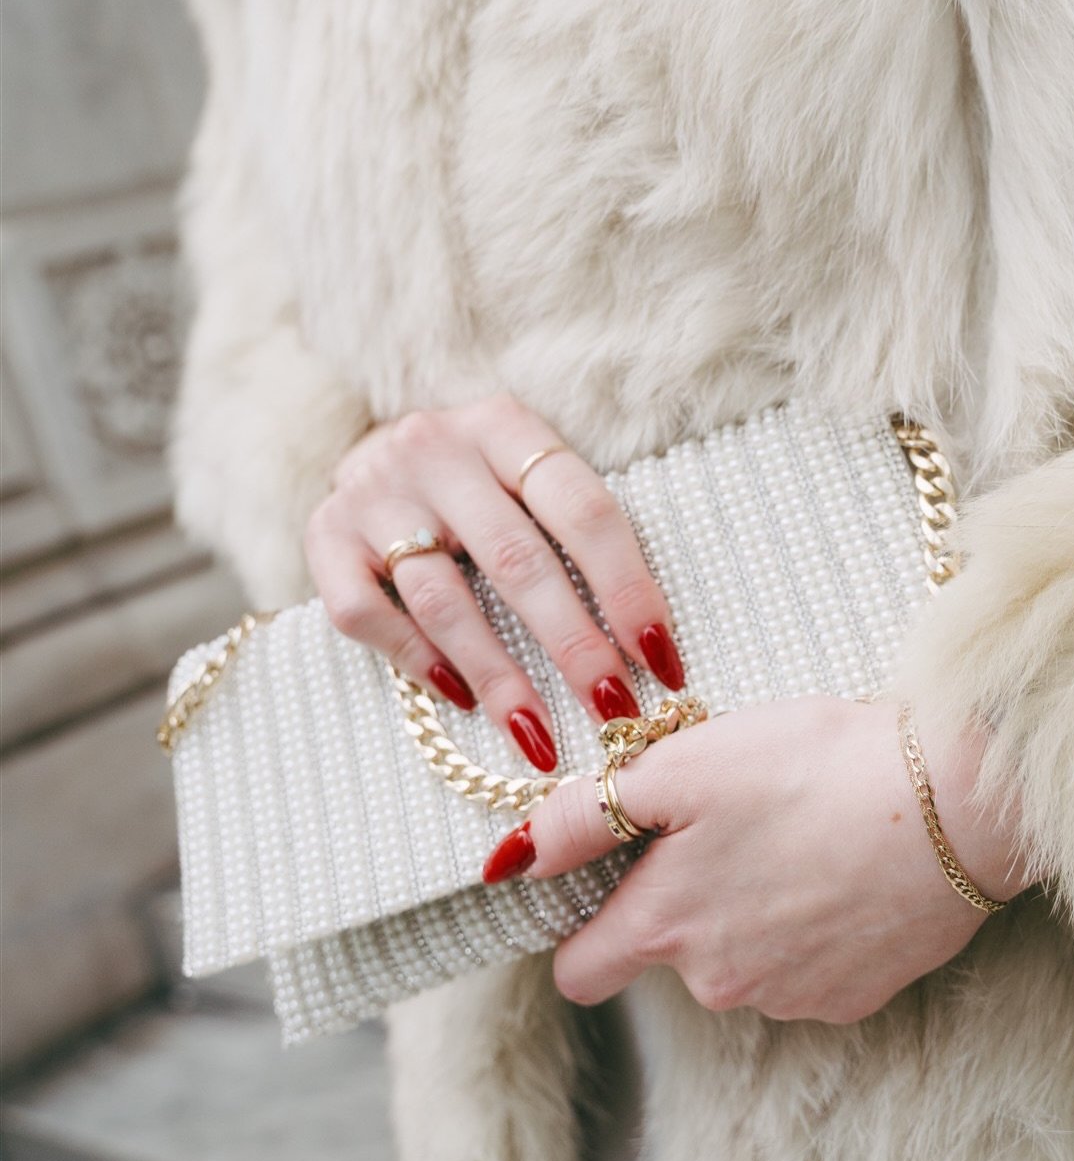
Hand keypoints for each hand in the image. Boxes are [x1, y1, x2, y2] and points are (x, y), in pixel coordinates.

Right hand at [304, 394, 684, 772]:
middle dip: (573, 646)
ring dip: (498, 676)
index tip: (661, 659)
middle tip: (613, 711)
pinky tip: (459, 698)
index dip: (627, 587)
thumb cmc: (475, 479)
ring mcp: (374, 493)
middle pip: (517, 559)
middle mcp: (436, 449)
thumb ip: (573, 526)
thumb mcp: (524, 471)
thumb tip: (650, 641)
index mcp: (504, 426)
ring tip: (539, 735)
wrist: (366, 449)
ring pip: (442, 598)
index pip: (581, 508)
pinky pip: (367, 614)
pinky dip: (416, 660)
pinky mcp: (325, 537)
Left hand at [482, 696, 1029, 1020]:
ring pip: (737, 960)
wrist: (953, 803)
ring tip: (792, 830)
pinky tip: (838, 864)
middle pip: (666, 953)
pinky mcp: (856, 996)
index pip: (579, 971)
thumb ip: (586, 817)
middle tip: (727, 818)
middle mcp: (718, 983)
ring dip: (747, 907)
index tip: (606, 876)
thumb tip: (509, 860)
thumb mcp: (684, 765)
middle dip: (681, 897)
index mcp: (666, 928)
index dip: (579, 923)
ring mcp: (791, 998)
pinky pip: (804, 966)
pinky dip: (809, 923)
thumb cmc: (813, 767)